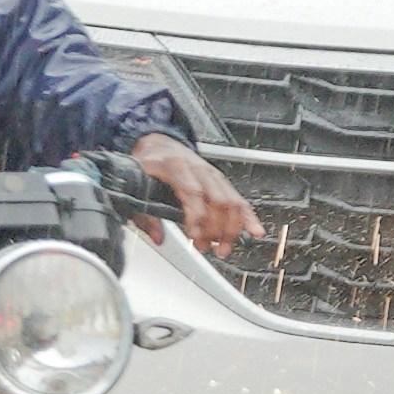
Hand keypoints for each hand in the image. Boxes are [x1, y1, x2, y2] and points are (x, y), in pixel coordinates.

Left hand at [131, 131, 254, 260]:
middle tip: (206, 247)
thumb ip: (146, 214)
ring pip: (231, 201)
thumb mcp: (138, 184)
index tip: (193, 236)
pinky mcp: (220, 181)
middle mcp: (198, 169)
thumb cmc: (150, 164)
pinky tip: (255, 231)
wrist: (159, 143)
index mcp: (175, 166)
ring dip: (231, 229)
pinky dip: (248, 216)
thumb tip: (159, 238)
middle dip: (215, 228)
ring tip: (222, 249)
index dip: (196, 216)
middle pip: (217, 199)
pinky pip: (238, 199)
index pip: (193, 192)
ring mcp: (212, 174)